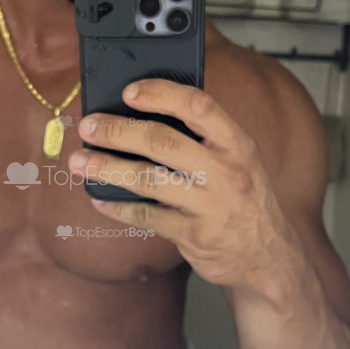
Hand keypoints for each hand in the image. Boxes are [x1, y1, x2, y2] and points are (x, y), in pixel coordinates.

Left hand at [68, 78, 298, 292]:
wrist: (269, 257)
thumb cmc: (243, 200)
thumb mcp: (240, 161)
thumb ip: (204, 138)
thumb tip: (143, 115)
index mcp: (237, 144)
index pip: (199, 106)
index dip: (161, 94)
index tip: (129, 91)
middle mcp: (226, 172)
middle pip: (163, 142)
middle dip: (118, 131)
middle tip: (89, 127)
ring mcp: (211, 205)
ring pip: (148, 179)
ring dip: (107, 168)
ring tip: (80, 162)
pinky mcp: (195, 236)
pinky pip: (147, 216)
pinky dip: (118, 208)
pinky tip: (99, 200)